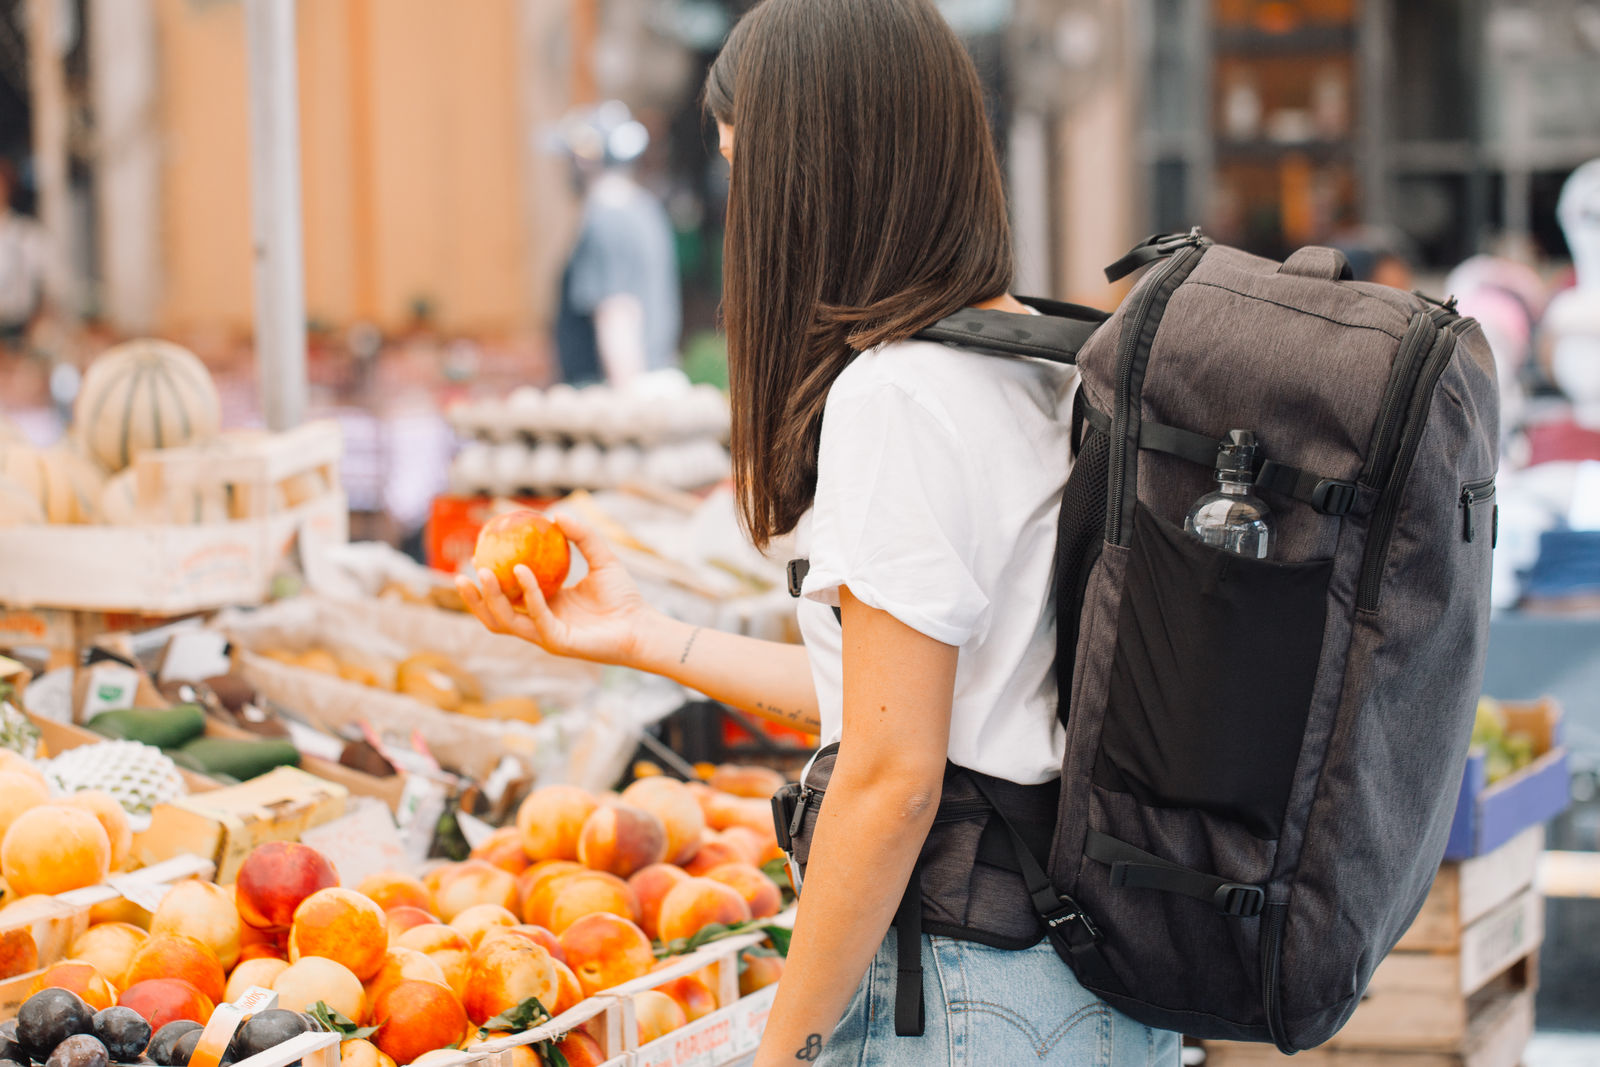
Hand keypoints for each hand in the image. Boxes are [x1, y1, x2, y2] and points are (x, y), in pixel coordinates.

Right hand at [456, 512, 657, 666]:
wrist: (643, 626)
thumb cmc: (623, 596)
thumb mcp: (602, 558)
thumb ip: (582, 537)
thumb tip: (558, 514)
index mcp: (544, 606)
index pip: (507, 596)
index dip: (487, 581)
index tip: (475, 555)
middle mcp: (540, 623)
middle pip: (496, 615)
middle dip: (474, 599)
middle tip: (462, 573)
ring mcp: (546, 635)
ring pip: (506, 622)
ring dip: (490, 599)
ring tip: (481, 573)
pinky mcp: (558, 643)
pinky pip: (537, 618)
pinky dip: (528, 595)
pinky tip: (522, 573)